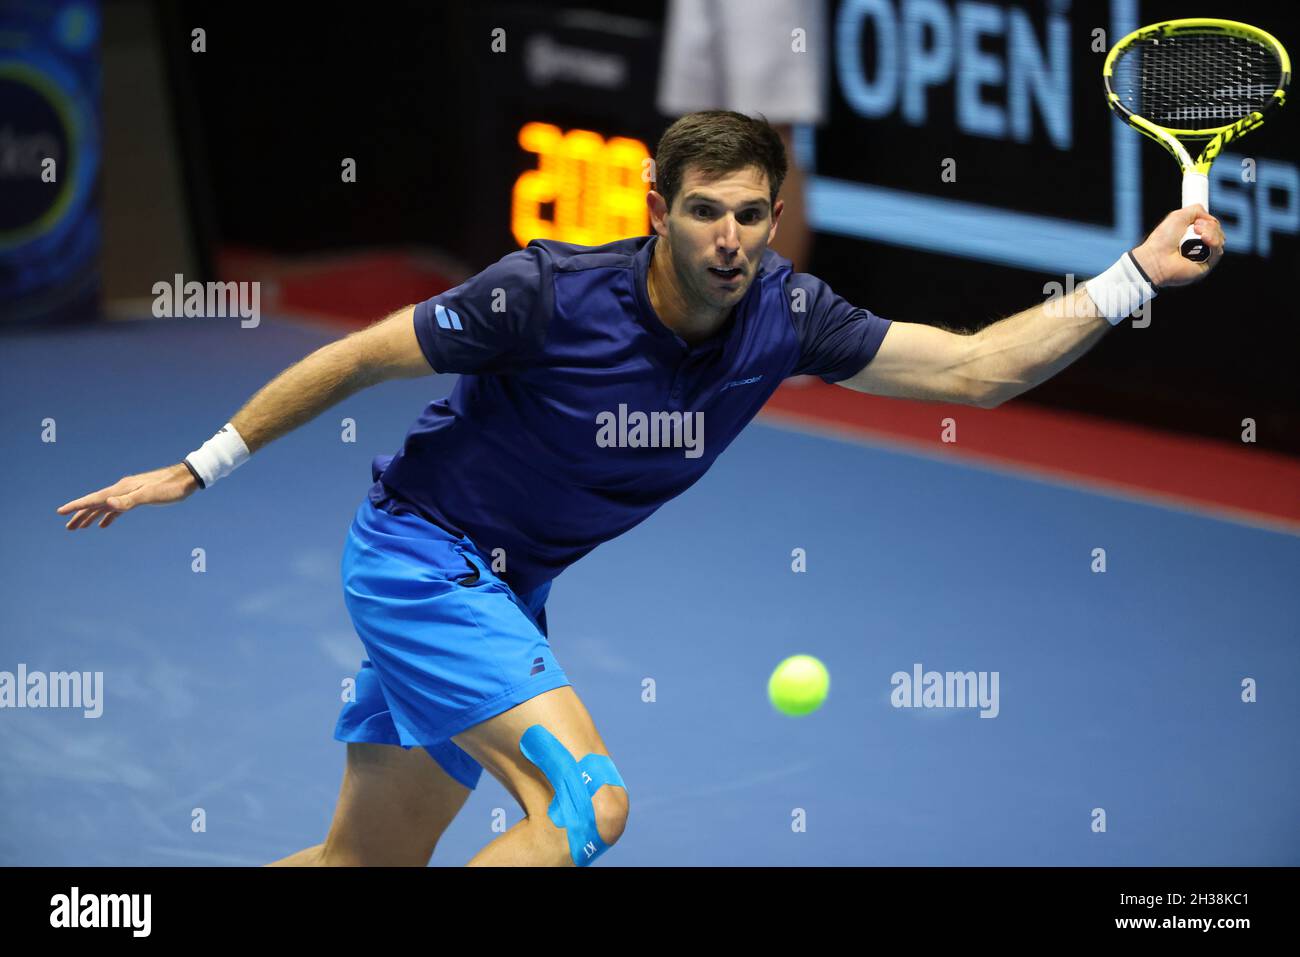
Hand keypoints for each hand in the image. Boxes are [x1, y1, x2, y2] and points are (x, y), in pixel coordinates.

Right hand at [56, 462, 199, 529]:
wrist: (187, 478)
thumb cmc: (171, 488)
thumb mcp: (151, 496)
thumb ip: (129, 501)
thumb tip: (108, 503)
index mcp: (122, 489)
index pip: (94, 499)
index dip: (77, 506)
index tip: (60, 512)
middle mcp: (122, 489)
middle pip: (96, 503)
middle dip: (81, 515)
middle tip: (68, 528)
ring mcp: (129, 493)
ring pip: (105, 506)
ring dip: (92, 516)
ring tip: (80, 528)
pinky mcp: (138, 497)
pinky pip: (117, 508)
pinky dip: (109, 516)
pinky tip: (104, 524)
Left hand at [1131, 205, 1224, 287]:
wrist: (1157, 257)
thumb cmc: (1162, 239)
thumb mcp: (1178, 216)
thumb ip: (1196, 210)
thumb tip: (1210, 218)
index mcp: (1191, 235)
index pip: (1211, 226)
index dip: (1209, 222)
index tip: (1198, 221)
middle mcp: (1198, 246)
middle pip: (1218, 231)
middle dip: (1210, 225)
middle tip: (1195, 226)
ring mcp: (1202, 256)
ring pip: (1220, 240)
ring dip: (1211, 232)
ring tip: (1197, 232)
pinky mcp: (1205, 266)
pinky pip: (1217, 251)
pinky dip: (1214, 242)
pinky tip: (1204, 239)